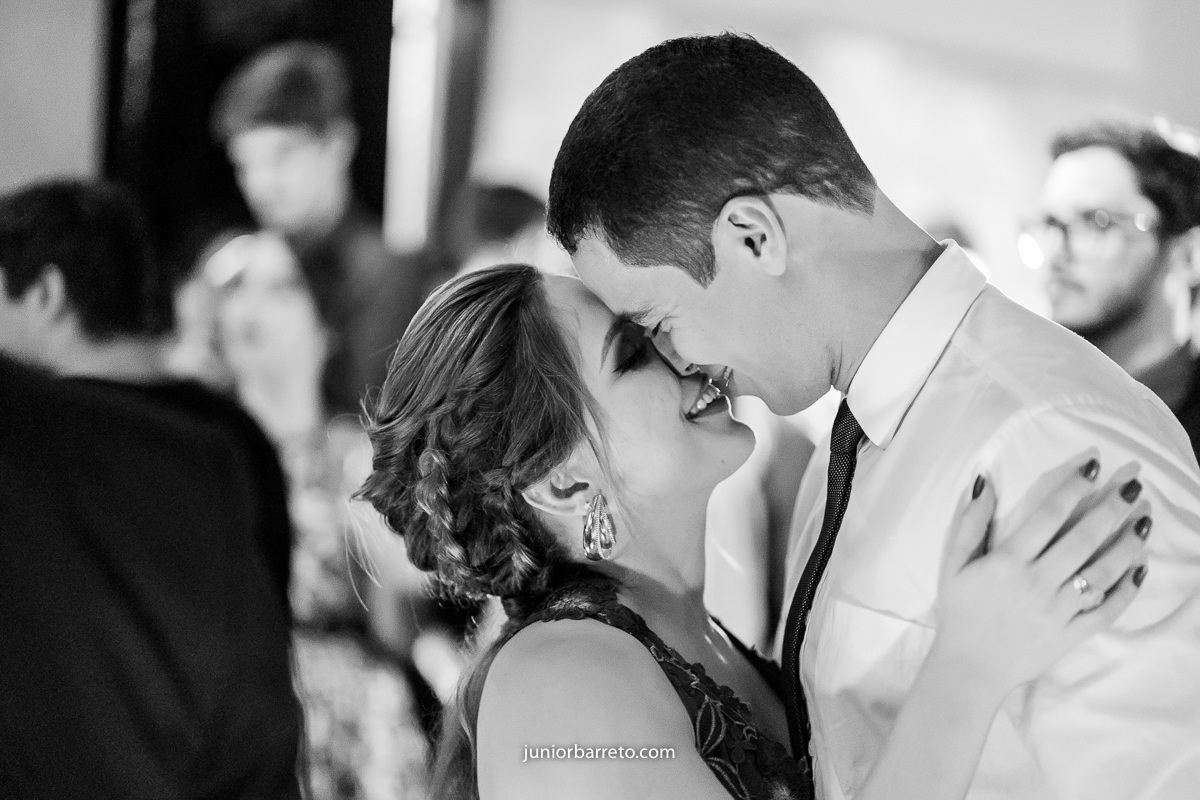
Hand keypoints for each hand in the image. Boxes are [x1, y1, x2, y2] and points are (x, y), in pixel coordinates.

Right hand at [934, 449, 1148, 701]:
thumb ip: (971, 523)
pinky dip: (1126, 591)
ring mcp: (1058, 610)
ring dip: (1126, 545)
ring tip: (1144, 521)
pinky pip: (1106, 611)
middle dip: (1110, 508)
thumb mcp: (954, 564)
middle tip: (1133, 484)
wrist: (969, 667)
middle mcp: (1037, 582)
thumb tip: (986, 482)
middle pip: (1082, 539)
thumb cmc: (959, 612)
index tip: (1093, 466)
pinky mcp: (1071, 634)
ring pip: (1101, 572)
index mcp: (1008, 562)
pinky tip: (1140, 570)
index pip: (1048, 516)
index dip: (1072, 487)